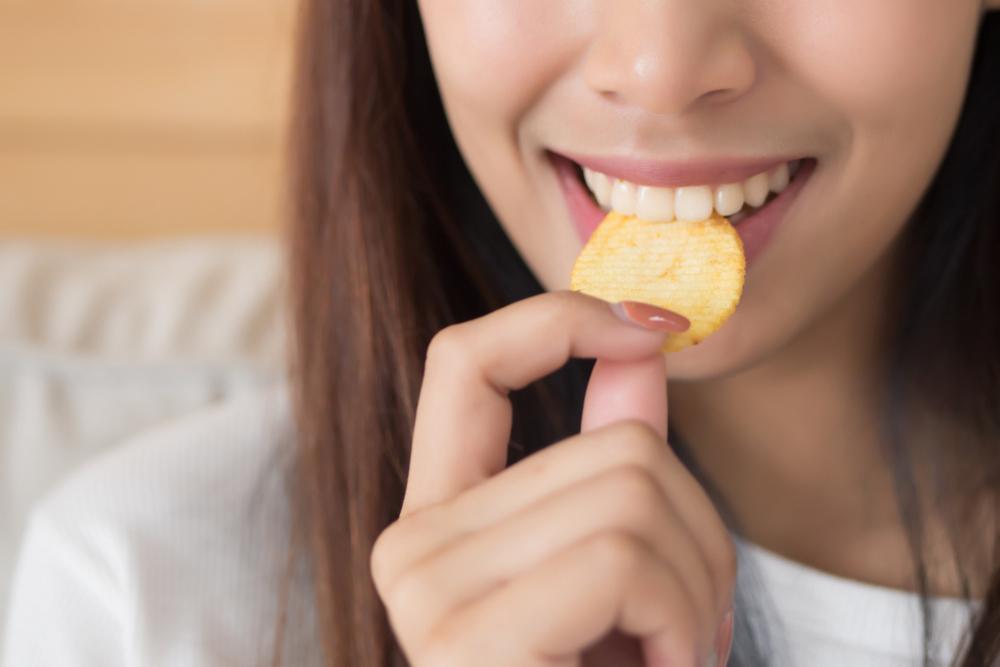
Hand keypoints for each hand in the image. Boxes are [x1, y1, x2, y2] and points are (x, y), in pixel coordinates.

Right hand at [370, 291, 736, 665]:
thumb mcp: (613, 574)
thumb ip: (616, 461)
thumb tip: (642, 347)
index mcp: (436, 521)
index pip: (465, 360)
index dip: (559, 319)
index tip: (654, 326)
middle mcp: (411, 546)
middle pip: (616, 446)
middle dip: (697, 533)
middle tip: (696, 622)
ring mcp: (426, 588)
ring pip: (631, 493)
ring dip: (697, 587)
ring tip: (677, 654)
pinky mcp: (467, 635)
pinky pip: (621, 558)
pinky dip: (682, 622)